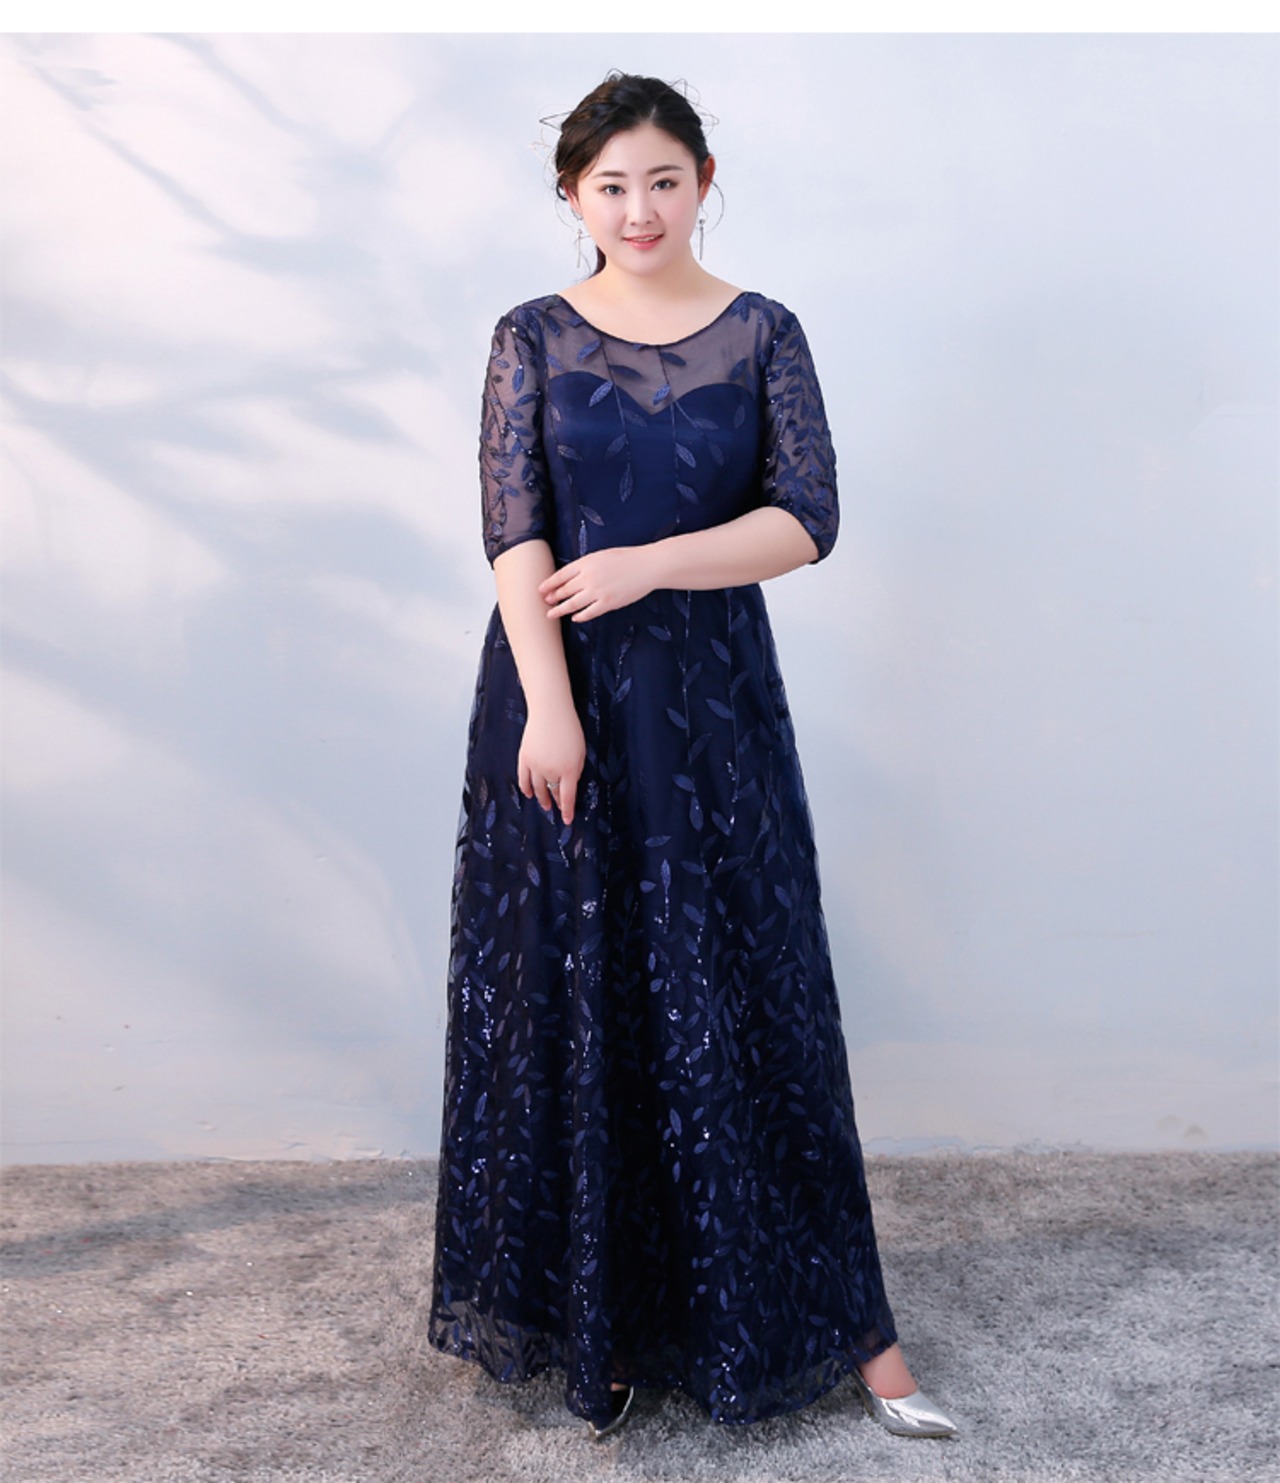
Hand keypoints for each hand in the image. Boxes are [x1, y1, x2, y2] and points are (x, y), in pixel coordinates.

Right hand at [517, 703, 585, 823]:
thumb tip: (568, 784)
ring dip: (541, 798)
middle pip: (552, 792)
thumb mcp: (580, 752)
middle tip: (556, 808)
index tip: (567, 821)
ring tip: (544, 805)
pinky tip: (529, 794)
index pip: (567, 797)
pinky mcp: (524, 758)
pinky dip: (526, 788)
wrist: (550, 711)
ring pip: (537, 788)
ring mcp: (536, 765)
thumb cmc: (570, 728)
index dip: (567, 811)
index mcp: (569, 770)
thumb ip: (575, 770)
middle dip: (556, 802)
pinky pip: (523, 779)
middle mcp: (551, 771)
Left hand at [539, 545, 659, 622]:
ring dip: (559, 610)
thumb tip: (569, 578)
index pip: (561, 575)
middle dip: (552, 597)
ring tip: (551, 614)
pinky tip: (575, 618)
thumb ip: (585, 566)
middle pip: (564, 590)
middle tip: (545, 602)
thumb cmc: (626, 559)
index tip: (541, 590)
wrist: (647, 566)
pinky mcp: (608, 603)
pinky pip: (589, 613)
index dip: (548, 584)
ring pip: (572, 604)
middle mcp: (589, 577)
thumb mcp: (601, 556)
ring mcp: (598, 591)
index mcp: (586, 563)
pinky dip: (580, 616)